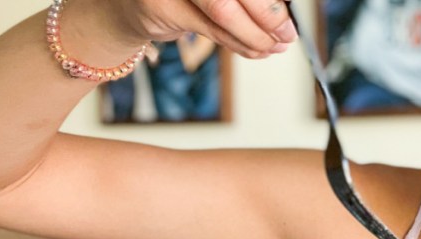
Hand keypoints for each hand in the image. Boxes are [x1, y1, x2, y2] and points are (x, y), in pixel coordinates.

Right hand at [117, 0, 297, 57]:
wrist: (130, 5)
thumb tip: (284, 11)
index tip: (291, 13)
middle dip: (269, 15)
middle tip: (287, 33)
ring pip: (224, 11)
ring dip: (257, 36)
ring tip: (276, 46)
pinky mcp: (161, 7)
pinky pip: (212, 30)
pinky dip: (241, 44)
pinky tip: (258, 51)